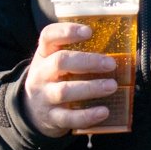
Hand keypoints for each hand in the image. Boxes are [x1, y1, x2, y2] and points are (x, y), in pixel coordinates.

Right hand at [22, 21, 115, 137]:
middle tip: (111, 64)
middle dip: (87, 62)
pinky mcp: (51, 117)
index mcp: (44, 55)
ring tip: (112, 86)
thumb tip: (118, 47)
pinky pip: (69, 117)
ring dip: (91, 88)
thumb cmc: (54, 79)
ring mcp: (44, 96)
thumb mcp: (55, 62)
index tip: (89, 31)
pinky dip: (88, 115)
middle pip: (60, 62)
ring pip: (64, 91)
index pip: (48, 36)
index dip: (67, 31)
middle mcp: (41, 74)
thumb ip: (76, 54)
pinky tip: (104, 111)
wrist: (33, 111)